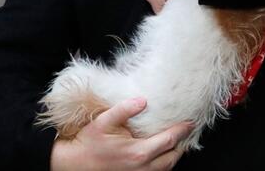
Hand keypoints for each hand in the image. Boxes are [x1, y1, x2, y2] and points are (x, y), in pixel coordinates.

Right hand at [50, 97, 191, 170]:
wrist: (73, 165)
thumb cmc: (87, 143)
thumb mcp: (103, 121)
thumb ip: (124, 110)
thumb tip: (142, 100)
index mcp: (138, 152)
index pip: (170, 141)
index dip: (183, 130)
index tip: (191, 122)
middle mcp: (142, 168)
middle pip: (173, 157)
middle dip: (182, 144)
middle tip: (186, 131)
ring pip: (166, 169)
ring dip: (173, 156)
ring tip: (177, 142)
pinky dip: (162, 165)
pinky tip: (161, 155)